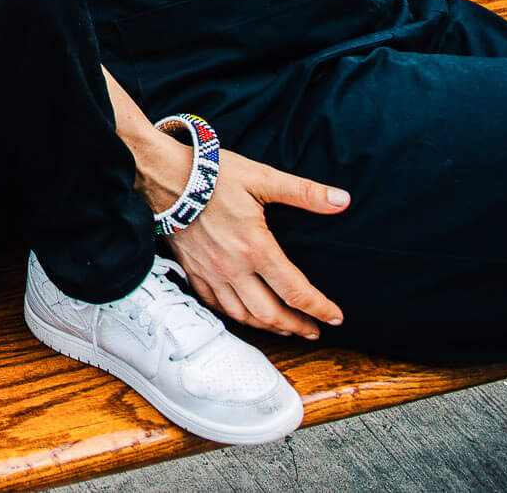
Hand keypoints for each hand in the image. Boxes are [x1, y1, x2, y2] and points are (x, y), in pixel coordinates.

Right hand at [159, 147, 350, 340]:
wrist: (164, 176)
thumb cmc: (213, 176)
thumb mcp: (262, 178)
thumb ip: (304, 192)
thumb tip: (342, 200)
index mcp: (256, 248)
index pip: (295, 291)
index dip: (320, 308)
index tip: (336, 317)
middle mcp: (233, 268)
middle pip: (270, 313)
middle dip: (296, 326)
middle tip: (313, 330)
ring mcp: (210, 273)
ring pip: (242, 315)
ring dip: (267, 327)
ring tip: (284, 329)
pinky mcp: (193, 271)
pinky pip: (215, 305)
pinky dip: (235, 316)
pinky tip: (244, 315)